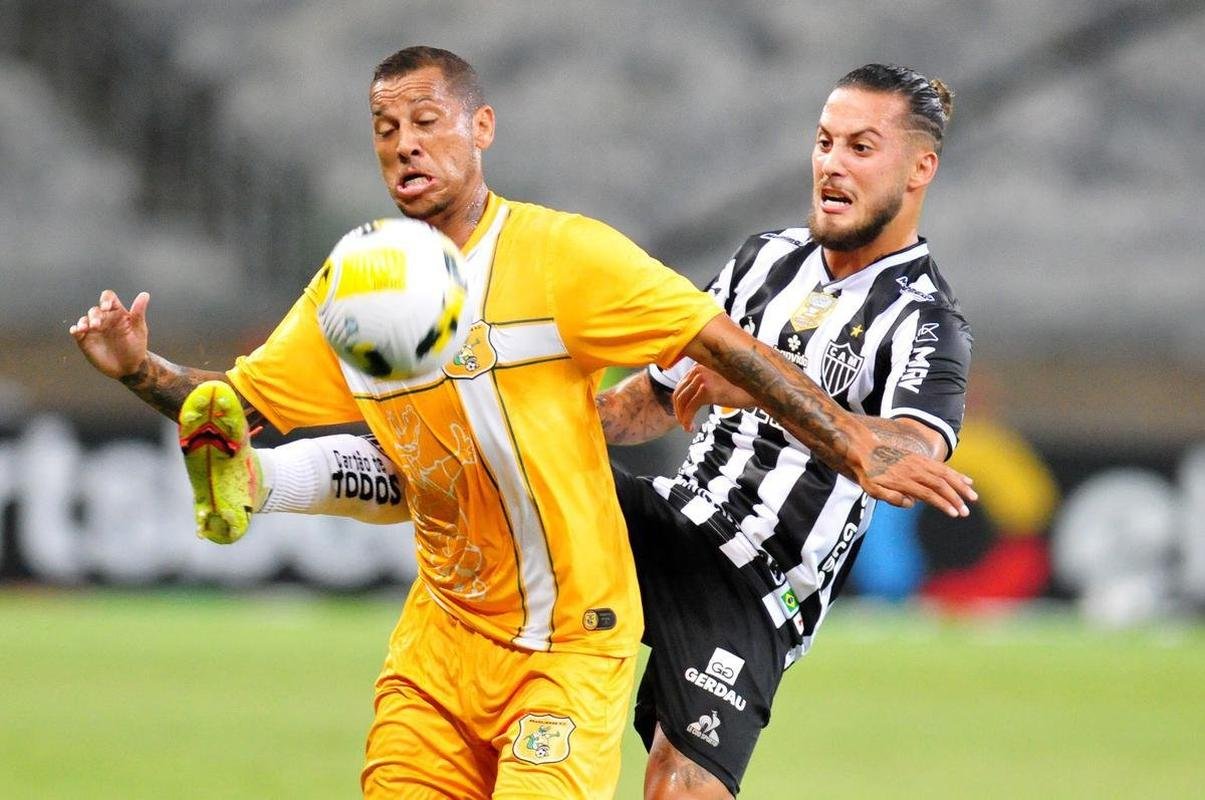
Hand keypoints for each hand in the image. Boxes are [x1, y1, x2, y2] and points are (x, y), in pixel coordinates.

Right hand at [69, 290, 150, 378]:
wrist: (129, 367)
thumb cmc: (136, 346)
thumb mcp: (138, 329)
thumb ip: (138, 312)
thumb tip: (145, 294)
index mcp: (117, 313)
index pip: (108, 298)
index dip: (106, 299)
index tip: (107, 307)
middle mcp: (103, 319)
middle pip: (95, 310)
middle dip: (95, 316)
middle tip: (97, 325)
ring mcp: (93, 329)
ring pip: (84, 319)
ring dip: (83, 322)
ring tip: (85, 328)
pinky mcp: (85, 340)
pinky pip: (77, 332)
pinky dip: (75, 330)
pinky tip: (76, 331)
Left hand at [671, 365, 756, 430]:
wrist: (757, 390)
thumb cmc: (742, 387)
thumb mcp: (719, 380)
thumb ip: (705, 383)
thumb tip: (691, 398)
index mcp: (699, 365)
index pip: (681, 384)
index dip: (679, 401)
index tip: (682, 412)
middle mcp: (698, 369)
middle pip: (679, 392)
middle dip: (679, 410)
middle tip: (683, 422)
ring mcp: (702, 379)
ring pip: (682, 401)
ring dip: (682, 417)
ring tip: (687, 426)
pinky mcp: (706, 391)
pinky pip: (690, 408)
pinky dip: (687, 420)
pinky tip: (690, 427)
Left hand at [855, 443, 977, 518]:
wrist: (864, 448)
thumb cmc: (867, 472)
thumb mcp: (871, 488)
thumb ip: (890, 497)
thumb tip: (910, 503)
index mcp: (903, 480)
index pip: (928, 494)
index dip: (942, 504)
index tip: (954, 513)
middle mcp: (914, 470)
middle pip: (940, 485)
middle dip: (955, 499)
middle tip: (966, 512)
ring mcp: (919, 463)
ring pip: (945, 474)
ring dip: (960, 486)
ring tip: (973, 496)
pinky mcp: (921, 458)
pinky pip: (942, 466)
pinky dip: (955, 474)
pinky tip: (966, 480)